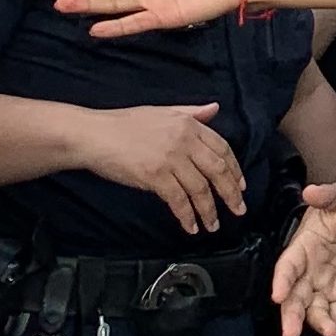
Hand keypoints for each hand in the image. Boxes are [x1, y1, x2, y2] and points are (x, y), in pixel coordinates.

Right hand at [72, 103, 246, 236]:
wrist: (94, 135)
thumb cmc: (123, 124)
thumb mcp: (162, 112)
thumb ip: (191, 113)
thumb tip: (214, 108)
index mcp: (188, 124)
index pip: (222, 148)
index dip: (234, 169)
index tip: (241, 185)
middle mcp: (183, 140)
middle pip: (217, 170)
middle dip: (231, 193)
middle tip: (239, 210)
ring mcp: (170, 158)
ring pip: (200, 189)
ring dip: (209, 211)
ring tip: (213, 225)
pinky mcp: (154, 176)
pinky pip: (178, 200)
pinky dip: (187, 216)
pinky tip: (190, 226)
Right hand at [271, 179, 335, 335]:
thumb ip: (327, 195)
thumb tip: (311, 190)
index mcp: (302, 246)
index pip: (287, 266)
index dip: (281, 280)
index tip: (278, 295)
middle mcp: (308, 269)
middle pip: (294, 295)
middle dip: (292, 314)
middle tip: (290, 333)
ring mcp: (323, 284)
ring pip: (314, 309)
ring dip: (319, 324)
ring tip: (331, 333)